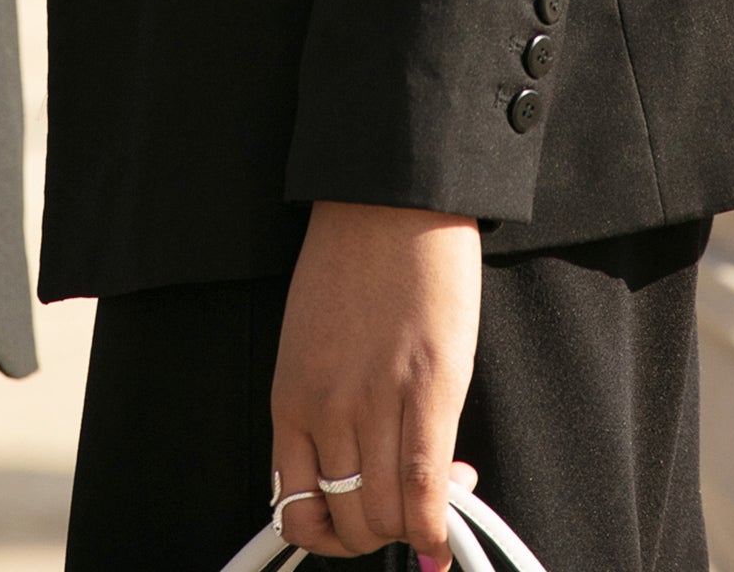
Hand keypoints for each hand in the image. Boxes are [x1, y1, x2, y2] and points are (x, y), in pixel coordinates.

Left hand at [269, 200, 481, 560]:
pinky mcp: (430, 388)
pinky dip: (436, 523)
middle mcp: (327, 409)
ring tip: (430, 504)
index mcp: (289, 397)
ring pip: (387, 514)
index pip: (295, 509)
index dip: (330, 534)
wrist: (388, 198)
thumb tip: (357, 471)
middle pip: (349, 521)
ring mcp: (377, 402)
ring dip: (410, 528)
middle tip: (401, 510)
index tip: (352, 521)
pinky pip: (426, 486)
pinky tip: (444, 527)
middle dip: (377, 533)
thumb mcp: (310, 342)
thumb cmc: (350, 259)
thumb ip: (323, 406)